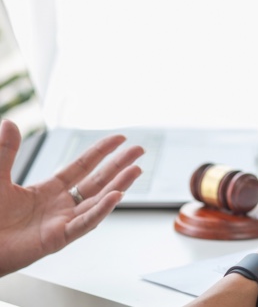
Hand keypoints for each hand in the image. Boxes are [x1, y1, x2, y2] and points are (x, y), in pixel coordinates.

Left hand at [0, 119, 143, 275]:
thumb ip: (6, 152)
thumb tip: (11, 123)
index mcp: (47, 192)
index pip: (82, 167)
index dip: (101, 152)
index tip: (119, 139)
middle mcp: (59, 207)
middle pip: (97, 182)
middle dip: (119, 166)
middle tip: (139, 151)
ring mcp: (61, 223)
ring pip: (97, 202)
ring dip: (119, 185)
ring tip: (136, 170)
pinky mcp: (56, 240)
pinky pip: (84, 224)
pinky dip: (100, 211)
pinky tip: (116, 196)